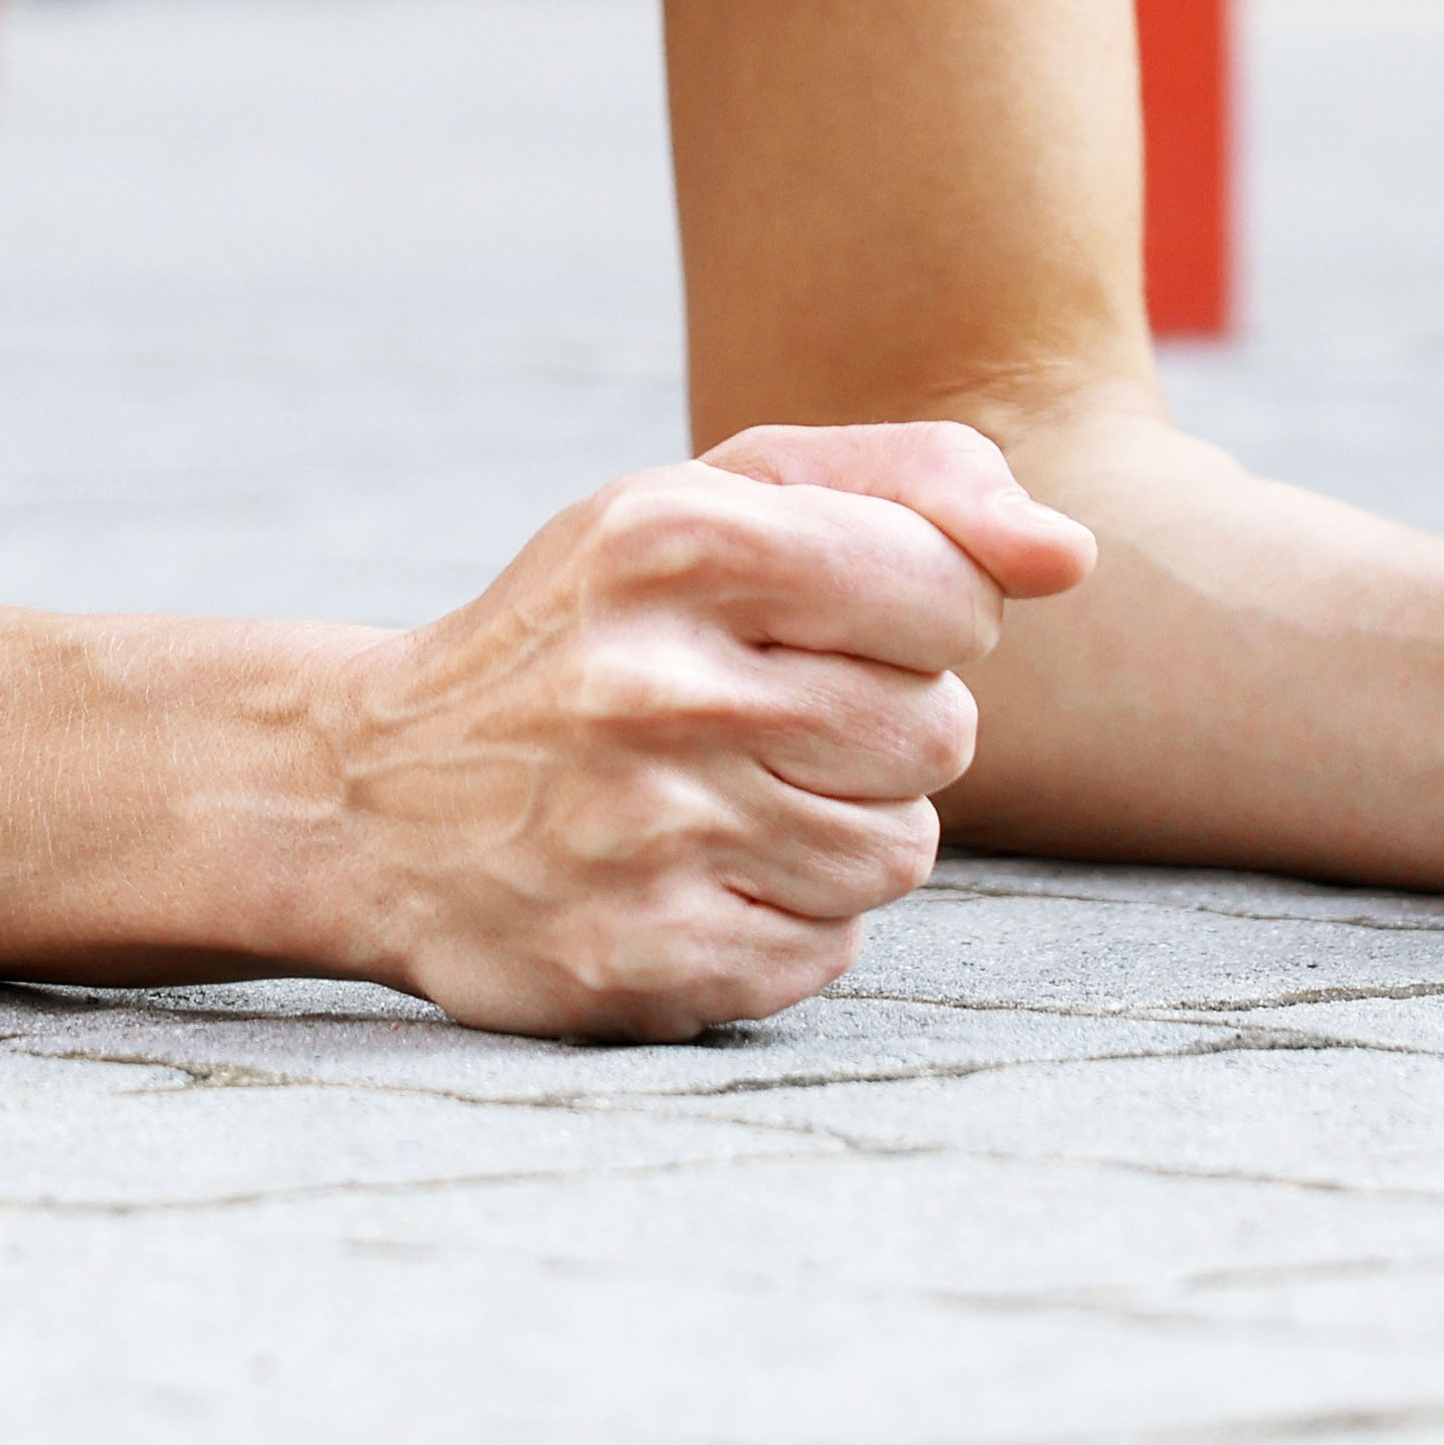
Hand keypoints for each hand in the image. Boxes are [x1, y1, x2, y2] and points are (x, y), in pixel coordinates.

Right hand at [308, 425, 1099, 1037]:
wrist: (372, 792)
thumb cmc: (589, 631)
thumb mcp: (707, 501)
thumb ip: (907, 486)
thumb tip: (1071, 557)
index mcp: (678, 537)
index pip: (951, 595)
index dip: (921, 619)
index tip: (832, 627)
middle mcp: (656, 683)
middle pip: (941, 734)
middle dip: (879, 732)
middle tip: (759, 723)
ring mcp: (642, 832)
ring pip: (900, 854)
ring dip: (841, 835)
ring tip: (726, 802)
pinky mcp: (638, 958)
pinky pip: (830, 953)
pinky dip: (787, 924)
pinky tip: (695, 879)